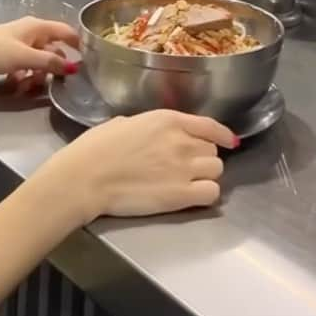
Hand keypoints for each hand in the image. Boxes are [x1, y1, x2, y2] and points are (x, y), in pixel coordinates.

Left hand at [0, 18, 79, 83]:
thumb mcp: (24, 57)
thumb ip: (49, 62)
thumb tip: (74, 67)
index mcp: (35, 27)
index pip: (64, 30)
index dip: (77, 42)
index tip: (89, 59)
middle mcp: (29, 34)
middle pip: (51, 49)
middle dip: (53, 66)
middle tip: (54, 82)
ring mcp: (17, 46)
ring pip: (37, 62)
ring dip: (37, 75)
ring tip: (29, 87)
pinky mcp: (6, 59)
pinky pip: (24, 68)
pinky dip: (24, 77)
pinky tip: (17, 86)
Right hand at [53, 109, 237, 220]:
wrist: (86, 177)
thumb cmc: (96, 147)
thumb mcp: (125, 122)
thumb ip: (150, 126)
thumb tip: (154, 134)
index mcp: (168, 120)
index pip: (210, 126)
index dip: (223, 135)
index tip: (230, 141)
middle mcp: (182, 141)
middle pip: (212, 151)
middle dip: (203, 158)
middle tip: (186, 167)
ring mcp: (183, 168)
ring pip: (217, 171)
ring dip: (206, 176)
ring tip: (188, 182)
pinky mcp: (180, 195)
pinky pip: (211, 193)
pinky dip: (206, 195)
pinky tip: (192, 196)